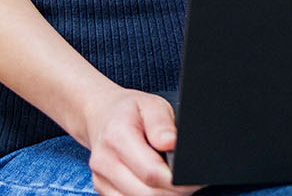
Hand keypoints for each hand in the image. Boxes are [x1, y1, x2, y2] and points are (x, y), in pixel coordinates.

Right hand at [77, 87, 199, 195]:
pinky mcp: (102, 188)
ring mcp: (100, 178)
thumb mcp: (151, 104)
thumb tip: (171, 144)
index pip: (151, 172)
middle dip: (174, 191)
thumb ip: (162, 124)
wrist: (101, 115)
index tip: (191, 177)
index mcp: (117, 136)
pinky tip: (157, 185)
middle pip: (147, 193)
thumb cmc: (130, 110)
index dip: (176, 180)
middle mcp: (104, 161)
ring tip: (174, 182)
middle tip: (189, 182)